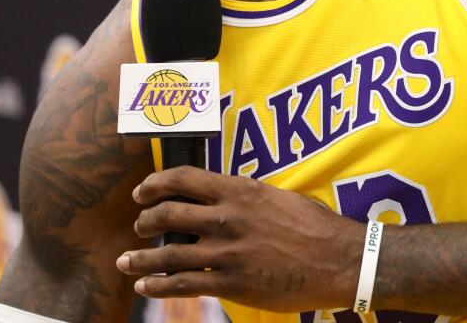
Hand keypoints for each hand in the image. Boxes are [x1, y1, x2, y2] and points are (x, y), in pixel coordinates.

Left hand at [116, 166, 362, 311]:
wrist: (340, 260)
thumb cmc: (316, 227)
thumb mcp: (278, 198)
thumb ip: (245, 198)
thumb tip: (222, 200)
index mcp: (240, 191)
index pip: (183, 180)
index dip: (155, 185)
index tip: (142, 192)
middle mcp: (228, 218)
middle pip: (167, 215)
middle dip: (145, 221)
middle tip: (139, 226)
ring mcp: (227, 253)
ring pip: (167, 254)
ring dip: (139, 259)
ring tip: (126, 262)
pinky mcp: (231, 284)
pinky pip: (182, 284)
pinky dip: (157, 285)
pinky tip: (146, 286)